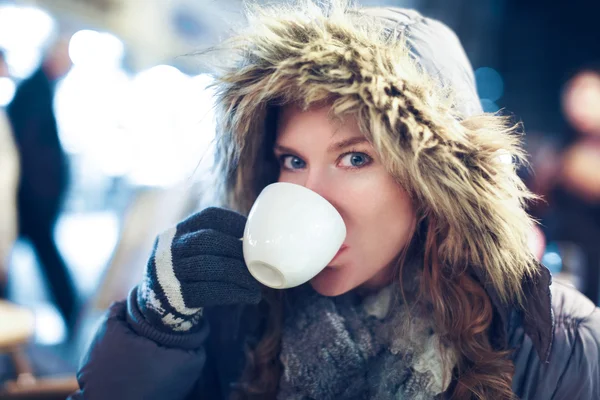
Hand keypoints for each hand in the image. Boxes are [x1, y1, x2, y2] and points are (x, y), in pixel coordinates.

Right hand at [137, 207, 260, 331]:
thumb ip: (213, 240)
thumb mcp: (190, 249)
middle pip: (207, 240)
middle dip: (236, 250)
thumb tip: (259, 241)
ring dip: (238, 274)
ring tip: (257, 284)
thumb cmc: (187, 271)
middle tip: (257, 262)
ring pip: (208, 267)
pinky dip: (234, 293)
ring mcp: (170, 271)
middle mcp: (171, 247)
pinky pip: (209, 291)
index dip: (233, 221)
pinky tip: (250, 296)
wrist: (158, 303)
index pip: (209, 216)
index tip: (251, 232)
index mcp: (180, 230)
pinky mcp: (176, 295)